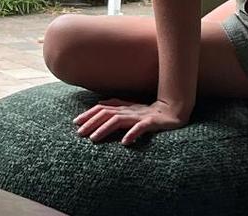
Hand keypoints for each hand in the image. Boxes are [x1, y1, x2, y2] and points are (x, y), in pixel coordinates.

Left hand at [73, 98, 190, 145]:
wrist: (172, 111)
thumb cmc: (148, 112)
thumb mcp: (130, 109)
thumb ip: (116, 107)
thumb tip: (100, 104)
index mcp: (122, 107)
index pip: (101, 108)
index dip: (88, 114)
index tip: (75, 123)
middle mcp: (128, 110)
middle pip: (105, 114)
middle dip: (91, 122)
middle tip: (79, 133)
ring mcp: (138, 116)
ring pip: (118, 120)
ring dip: (104, 129)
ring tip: (94, 138)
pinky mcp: (150, 123)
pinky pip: (140, 128)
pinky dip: (131, 134)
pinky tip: (124, 143)